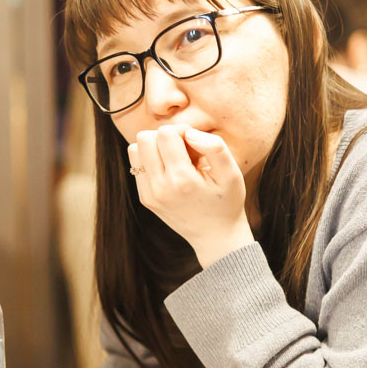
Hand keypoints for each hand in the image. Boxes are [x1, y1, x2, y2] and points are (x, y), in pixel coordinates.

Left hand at [129, 125, 253, 267]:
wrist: (216, 237)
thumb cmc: (226, 202)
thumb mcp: (232, 173)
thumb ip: (214, 147)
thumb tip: (189, 133)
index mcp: (182, 180)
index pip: (165, 134)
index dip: (181, 131)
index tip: (195, 144)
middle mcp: (160, 188)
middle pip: (144, 138)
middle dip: (164, 137)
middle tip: (184, 150)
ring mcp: (149, 194)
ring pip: (135, 150)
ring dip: (154, 147)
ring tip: (174, 159)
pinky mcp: (145, 198)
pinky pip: (136, 166)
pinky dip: (151, 161)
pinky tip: (170, 171)